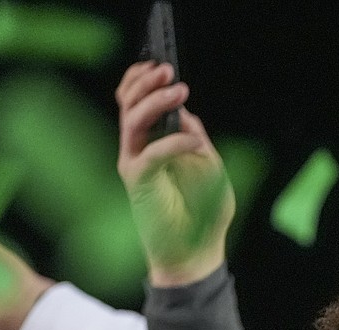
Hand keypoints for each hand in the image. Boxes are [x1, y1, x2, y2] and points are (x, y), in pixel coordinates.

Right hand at [116, 61, 235, 286]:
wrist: (194, 255)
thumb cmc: (202, 217)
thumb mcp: (210, 169)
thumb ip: (197, 141)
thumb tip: (186, 117)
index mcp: (153, 144)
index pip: (137, 103)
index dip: (143, 81)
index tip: (162, 66)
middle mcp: (139, 151)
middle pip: (128, 104)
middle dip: (145, 83)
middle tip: (168, 72)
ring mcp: (135, 165)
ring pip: (131, 122)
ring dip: (153, 101)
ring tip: (178, 91)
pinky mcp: (138, 184)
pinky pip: (149, 154)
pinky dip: (171, 144)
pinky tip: (192, 143)